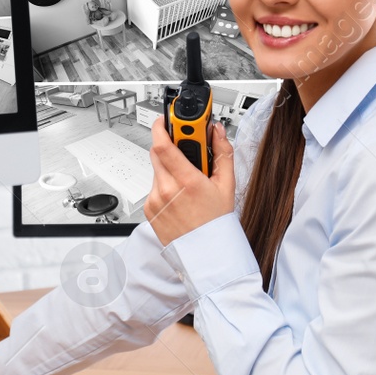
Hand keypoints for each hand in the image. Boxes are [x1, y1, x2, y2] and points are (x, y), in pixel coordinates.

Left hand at [145, 119, 235, 246]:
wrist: (206, 256)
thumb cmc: (217, 224)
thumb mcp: (227, 186)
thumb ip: (221, 153)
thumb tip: (217, 131)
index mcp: (187, 182)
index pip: (164, 145)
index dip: (162, 127)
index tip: (166, 119)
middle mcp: (166, 190)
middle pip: (157, 153)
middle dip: (169, 146)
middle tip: (185, 149)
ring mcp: (155, 200)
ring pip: (156, 170)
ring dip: (169, 168)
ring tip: (186, 182)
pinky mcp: (148, 210)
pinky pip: (153, 187)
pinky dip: (164, 185)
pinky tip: (179, 197)